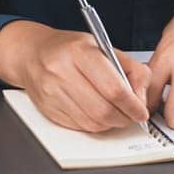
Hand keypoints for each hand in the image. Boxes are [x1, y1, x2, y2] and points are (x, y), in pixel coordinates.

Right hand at [0, 23, 149, 130]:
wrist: (32, 53)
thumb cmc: (69, 49)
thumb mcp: (103, 47)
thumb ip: (130, 68)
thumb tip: (141, 97)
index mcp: (79, 52)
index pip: (113, 88)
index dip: (133, 105)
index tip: (141, 111)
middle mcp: (62, 71)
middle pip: (104, 110)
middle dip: (124, 117)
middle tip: (131, 115)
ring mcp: (52, 92)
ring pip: (93, 123)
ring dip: (111, 123)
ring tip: (115, 112)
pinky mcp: (48, 109)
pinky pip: (80, 127)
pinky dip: (95, 125)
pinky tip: (96, 112)